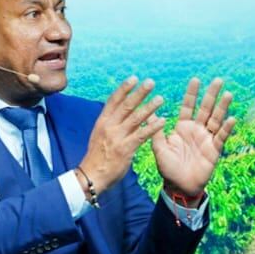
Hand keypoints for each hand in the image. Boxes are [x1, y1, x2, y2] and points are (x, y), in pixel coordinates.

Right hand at [78, 76, 166, 191]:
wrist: (92, 176)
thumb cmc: (97, 156)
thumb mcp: (99, 135)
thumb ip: (110, 123)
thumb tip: (120, 112)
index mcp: (102, 122)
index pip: (113, 100)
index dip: (124, 88)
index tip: (134, 78)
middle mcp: (109, 126)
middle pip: (126, 105)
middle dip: (139, 93)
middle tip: (150, 82)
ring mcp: (117, 137)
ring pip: (135, 118)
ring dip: (149, 107)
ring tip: (160, 98)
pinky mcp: (125, 149)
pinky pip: (141, 135)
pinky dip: (152, 127)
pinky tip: (162, 121)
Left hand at [151, 77, 234, 197]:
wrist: (179, 187)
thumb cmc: (168, 168)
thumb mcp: (159, 148)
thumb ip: (156, 131)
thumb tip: (149, 113)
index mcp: (182, 128)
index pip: (188, 107)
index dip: (192, 94)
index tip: (195, 79)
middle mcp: (196, 130)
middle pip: (205, 109)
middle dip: (211, 95)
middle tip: (217, 80)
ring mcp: (206, 139)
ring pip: (216, 119)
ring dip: (222, 107)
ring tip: (228, 94)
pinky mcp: (214, 150)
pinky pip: (221, 137)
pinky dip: (226, 128)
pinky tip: (231, 118)